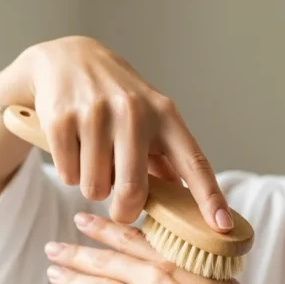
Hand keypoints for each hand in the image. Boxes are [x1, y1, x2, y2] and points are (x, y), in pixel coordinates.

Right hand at [13, 35, 231, 228]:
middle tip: (120, 207)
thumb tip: (187, 203)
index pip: (194, 162)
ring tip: (93, 158)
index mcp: (166, 115)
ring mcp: (97, 114)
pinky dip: (69, 172)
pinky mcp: (62, 119)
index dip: (209, 197)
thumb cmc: (118, 98)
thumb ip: (167, 158)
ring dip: (92, 185)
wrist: (67, 58)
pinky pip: (68, 175)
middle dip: (125, 210)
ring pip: (95, 188)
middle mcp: (135, 112)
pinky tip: (73, 146)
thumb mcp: (151, 117)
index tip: (222, 226)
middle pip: (133, 191)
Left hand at [42, 211, 284, 283]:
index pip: (131, 238)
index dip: (103, 228)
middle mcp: (155, 277)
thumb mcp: (220, 278)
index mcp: (176, 259)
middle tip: (53, 246)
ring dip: (70, 277)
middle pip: (106, 260)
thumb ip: (195, 270)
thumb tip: (185, 269)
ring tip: (53, 271)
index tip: (83, 219)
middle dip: (76, 251)